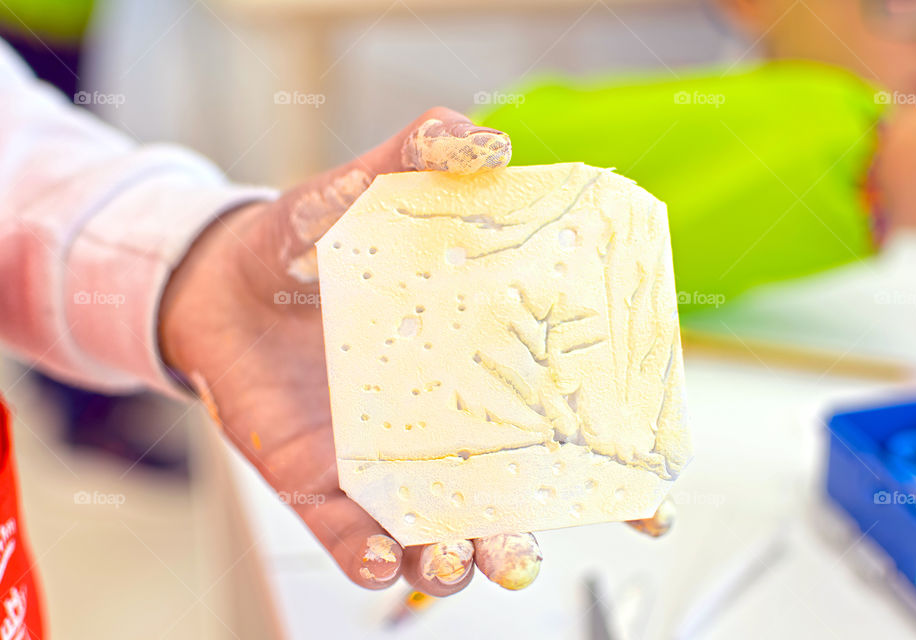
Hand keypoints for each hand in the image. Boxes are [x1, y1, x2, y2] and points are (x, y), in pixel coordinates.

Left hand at [159, 107, 674, 595]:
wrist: (224, 276)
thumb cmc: (310, 241)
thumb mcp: (366, 193)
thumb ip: (418, 158)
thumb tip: (488, 142)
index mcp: (474, 369)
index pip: (555, 431)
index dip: (605, 475)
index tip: (649, 507)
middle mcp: (437, 428)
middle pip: (499, 505)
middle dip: (521, 541)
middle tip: (528, 554)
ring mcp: (377, 460)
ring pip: (431, 534)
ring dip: (452, 561)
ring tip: (459, 559)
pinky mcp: (316, 481)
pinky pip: (347, 534)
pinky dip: (368, 556)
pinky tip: (382, 558)